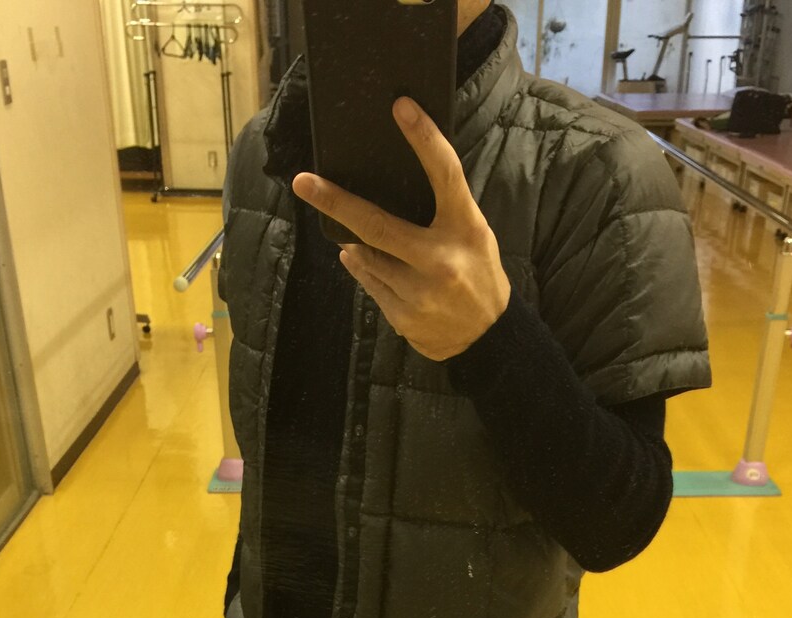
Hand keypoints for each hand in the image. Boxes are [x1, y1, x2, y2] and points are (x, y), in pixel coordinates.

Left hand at [291, 98, 510, 362]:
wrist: (487, 337)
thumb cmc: (477, 274)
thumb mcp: (473, 233)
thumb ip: (441, 210)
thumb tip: (387, 186)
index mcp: (465, 229)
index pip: (446, 175)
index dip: (424, 140)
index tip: (401, 107)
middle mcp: (441, 261)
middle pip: (378, 225)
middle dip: (336, 203)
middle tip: (303, 183)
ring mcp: (419, 293)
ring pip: (367, 258)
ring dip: (358, 245)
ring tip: (360, 240)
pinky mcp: (403, 318)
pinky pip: (370, 285)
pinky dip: (364, 269)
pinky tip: (368, 264)